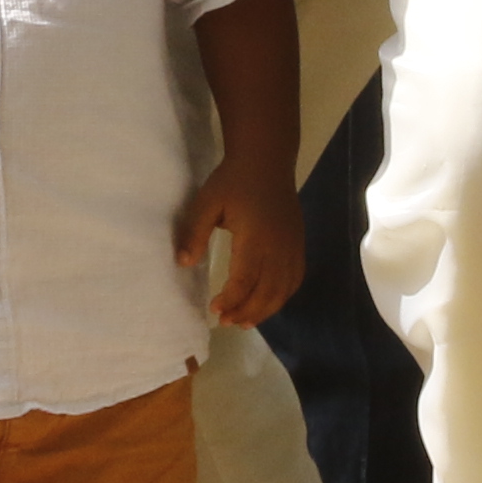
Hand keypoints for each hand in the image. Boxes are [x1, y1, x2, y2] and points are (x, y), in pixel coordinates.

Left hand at [174, 152, 299, 326]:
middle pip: (267, 292)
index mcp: (255, 238)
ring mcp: (292, 247)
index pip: (245, 280)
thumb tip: (182, 263)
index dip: (231, 300)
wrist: (266, 160)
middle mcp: (279, 247)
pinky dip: (282, 296)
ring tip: (244, 321)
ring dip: (265, 310)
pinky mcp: (298, 244)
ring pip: (283, 290)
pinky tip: (268, 302)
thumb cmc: (233, 180)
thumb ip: (194, 232)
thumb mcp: (207, 202)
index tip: (214, 309)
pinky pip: (295, 278)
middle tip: (226, 322)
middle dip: (246, 311)